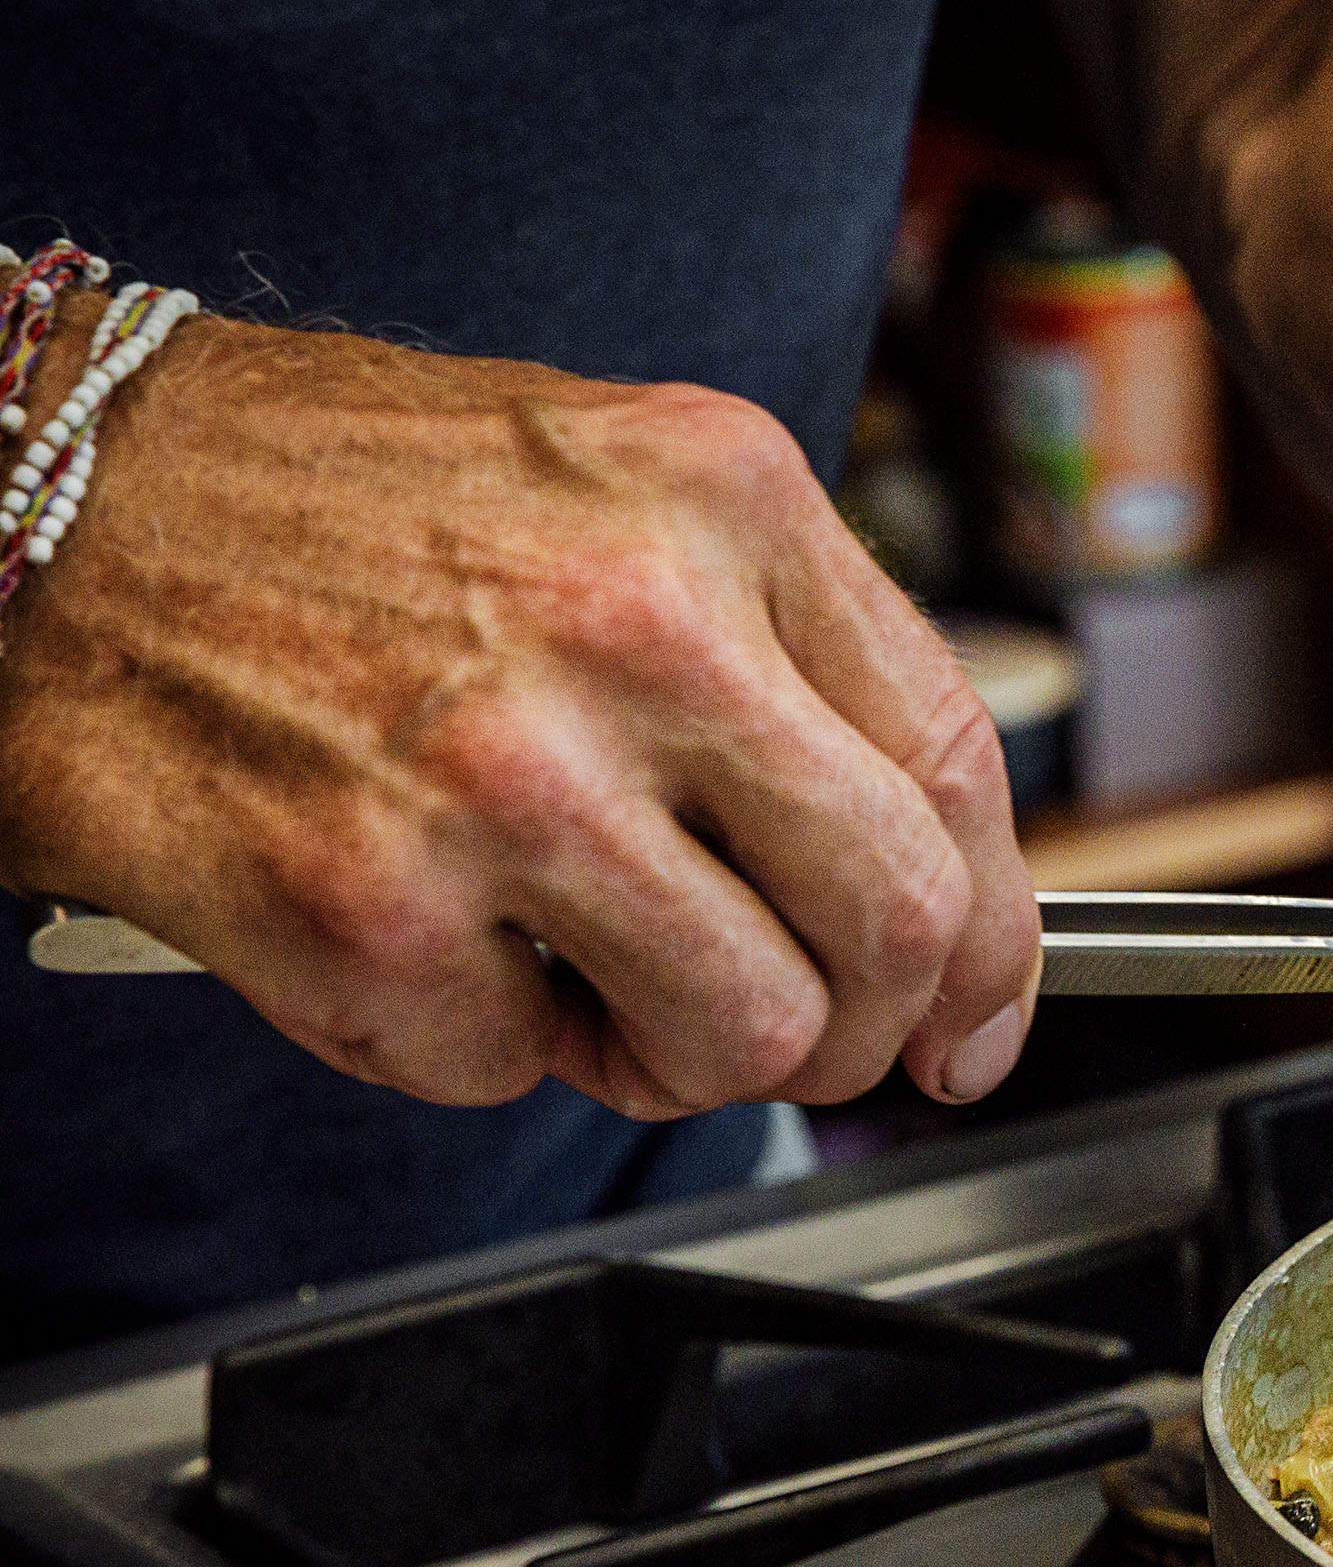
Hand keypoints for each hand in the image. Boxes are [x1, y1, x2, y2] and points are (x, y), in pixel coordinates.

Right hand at [0, 310, 1041, 1115]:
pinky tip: (412, 924)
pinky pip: (523, 1071)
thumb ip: (785, 665)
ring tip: (572, 966)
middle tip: (786, 1027)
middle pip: (898, 925)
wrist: (37, 501)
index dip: (1001, 937)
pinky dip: (477, 1039)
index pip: (960, 766)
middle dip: (868, 1025)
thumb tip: (940, 894)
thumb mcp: (609, 495)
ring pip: (749, 1035)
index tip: (983, 1017)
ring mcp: (506, 775)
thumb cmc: (322, 510)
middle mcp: (640, 627)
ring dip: (676, 1052)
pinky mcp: (372, 907)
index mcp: (724, 503)